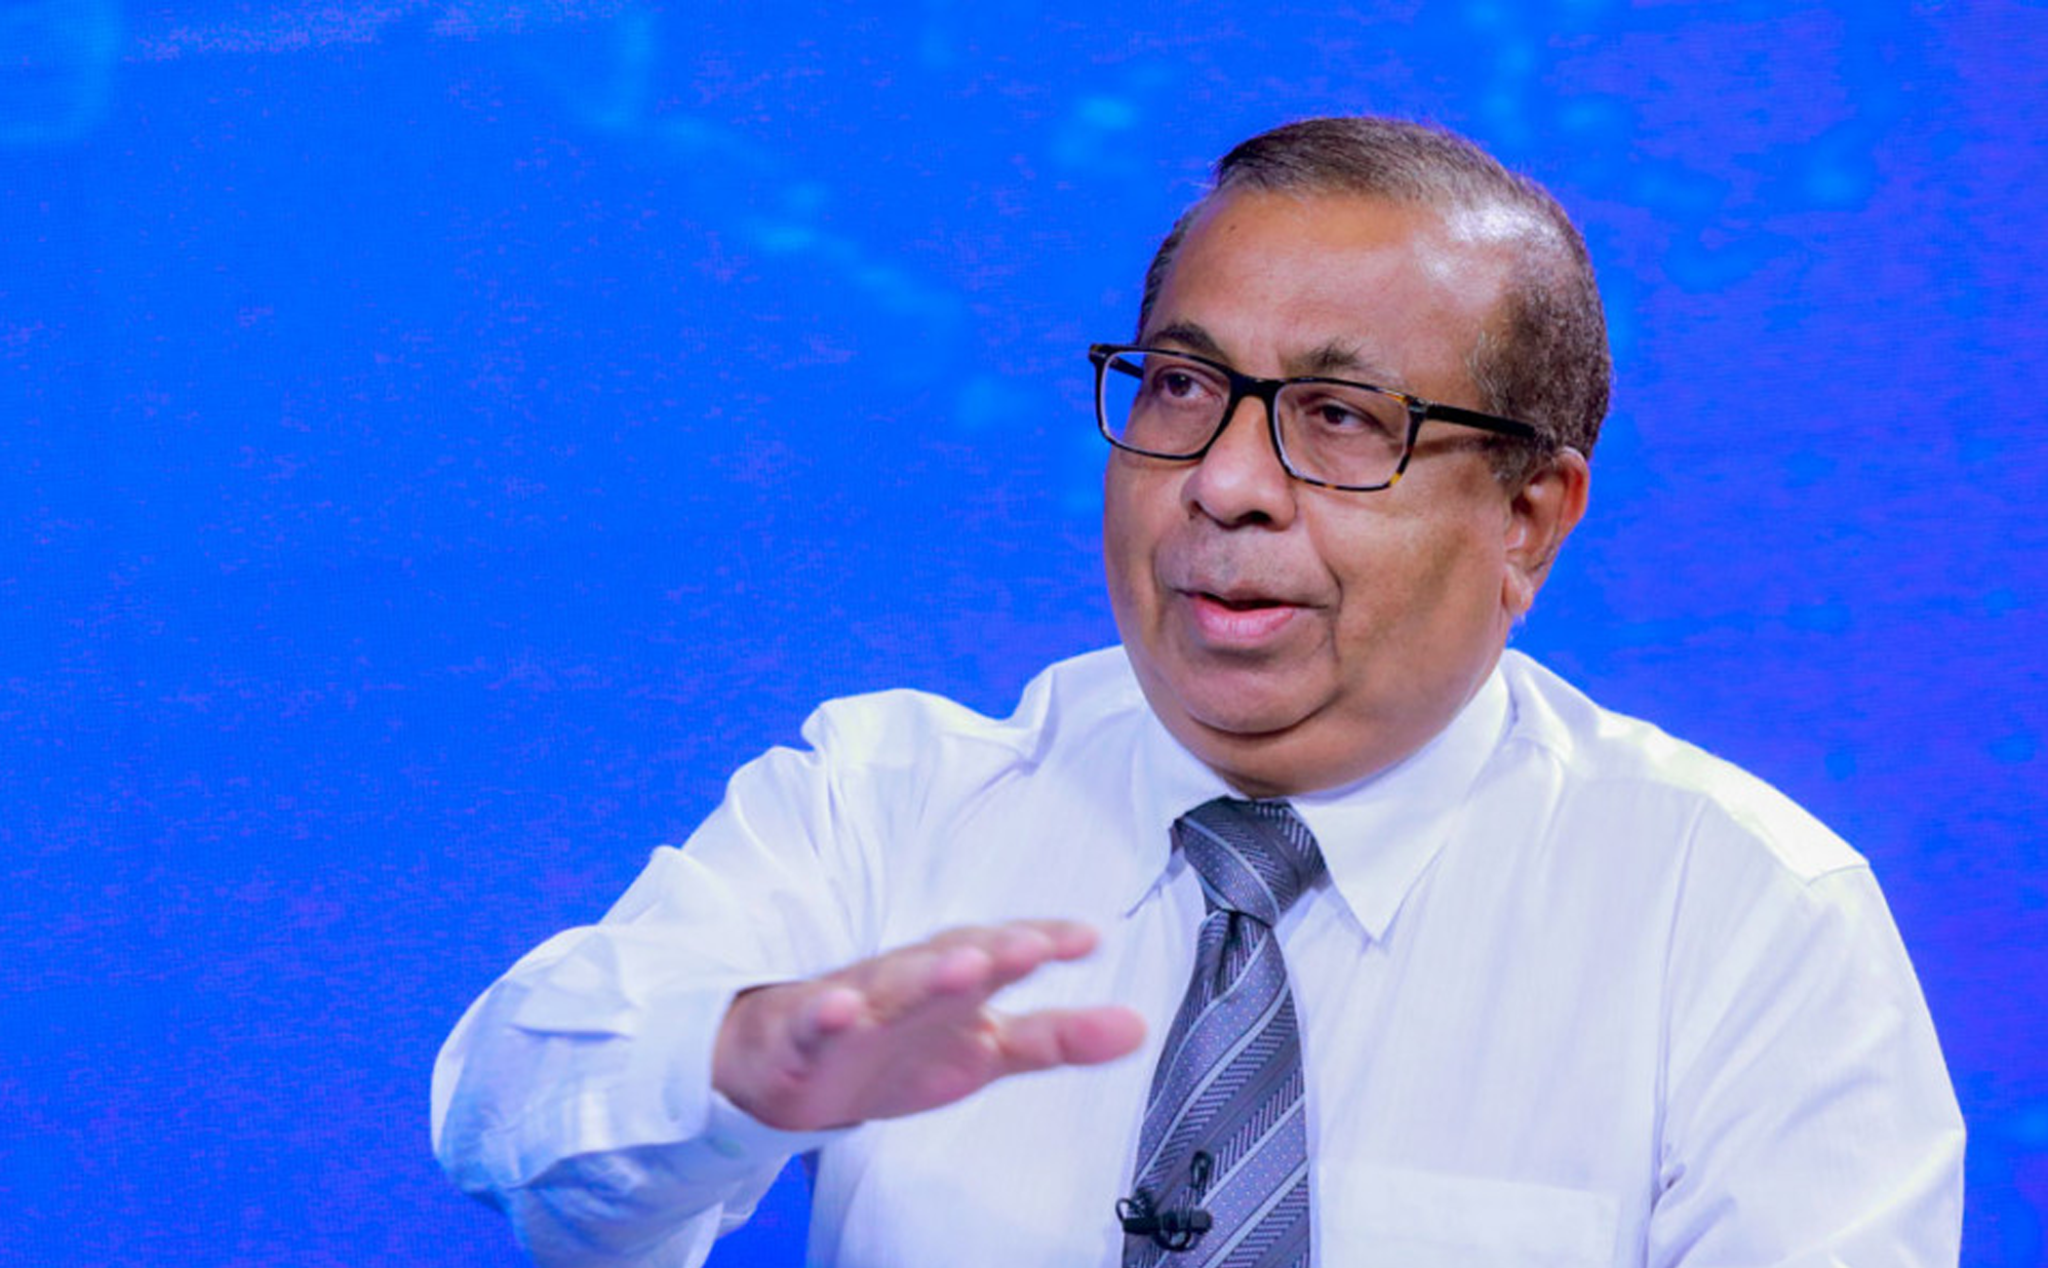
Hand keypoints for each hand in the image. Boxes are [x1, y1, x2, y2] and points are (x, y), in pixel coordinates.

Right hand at [712, 920, 1145, 1131]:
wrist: (794, 1071)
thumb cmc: (899, 1049)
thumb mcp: (986, 1050)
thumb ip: (1057, 1038)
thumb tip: (1139, 1026)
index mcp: (954, 980)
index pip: (1002, 954)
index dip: (1041, 943)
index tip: (1087, 939)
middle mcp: (908, 981)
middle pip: (951, 961)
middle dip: (992, 953)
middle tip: (1030, 947)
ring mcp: (855, 1005)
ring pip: (890, 985)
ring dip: (925, 974)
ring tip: (963, 966)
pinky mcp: (804, 1036)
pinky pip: (815, 1024)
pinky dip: (827, 1015)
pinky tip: (843, 1006)